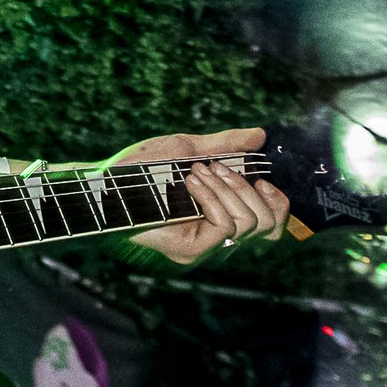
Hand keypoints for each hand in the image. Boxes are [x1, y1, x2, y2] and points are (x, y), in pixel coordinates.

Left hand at [114, 129, 288, 263]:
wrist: (107, 180)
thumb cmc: (142, 166)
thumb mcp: (189, 149)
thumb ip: (226, 145)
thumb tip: (260, 136)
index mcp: (223, 217)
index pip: (272, 226)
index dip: (279, 204)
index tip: (262, 179)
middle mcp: (218, 237)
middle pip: (269, 227)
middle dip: (249, 190)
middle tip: (218, 169)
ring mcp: (205, 247)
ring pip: (248, 224)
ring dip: (228, 189)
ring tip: (198, 172)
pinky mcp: (191, 250)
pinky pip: (224, 225)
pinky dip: (213, 198)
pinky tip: (191, 183)